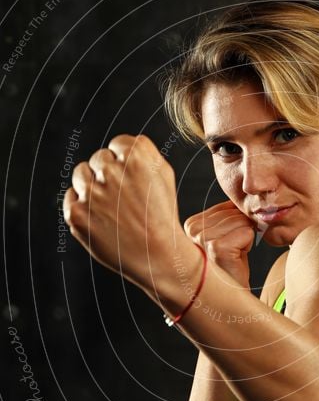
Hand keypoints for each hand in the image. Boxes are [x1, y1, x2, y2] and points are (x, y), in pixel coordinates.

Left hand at [63, 134, 181, 294]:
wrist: (158, 256)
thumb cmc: (161, 215)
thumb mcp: (164, 174)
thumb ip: (142, 151)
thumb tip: (119, 146)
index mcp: (136, 156)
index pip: (117, 144)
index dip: (125, 162)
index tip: (133, 180)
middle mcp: (112, 171)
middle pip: (99, 158)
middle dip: (109, 174)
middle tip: (124, 198)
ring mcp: (92, 193)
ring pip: (81, 174)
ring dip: (92, 186)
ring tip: (112, 207)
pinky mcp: (76, 213)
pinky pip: (71, 197)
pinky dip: (82, 206)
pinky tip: (101, 219)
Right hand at [184, 200, 255, 287]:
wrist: (229, 301)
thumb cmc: (228, 270)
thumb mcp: (224, 237)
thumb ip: (227, 216)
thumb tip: (243, 198)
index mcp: (191, 224)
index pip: (226, 207)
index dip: (237, 226)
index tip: (228, 246)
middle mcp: (192, 230)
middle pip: (235, 213)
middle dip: (242, 232)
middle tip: (232, 254)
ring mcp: (202, 238)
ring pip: (242, 222)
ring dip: (245, 240)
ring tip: (232, 257)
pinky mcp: (216, 248)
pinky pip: (247, 233)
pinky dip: (248, 246)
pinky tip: (236, 260)